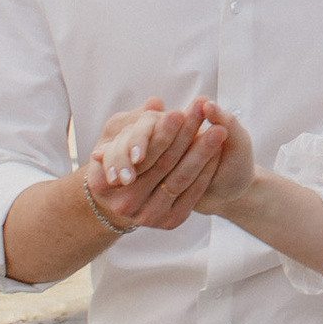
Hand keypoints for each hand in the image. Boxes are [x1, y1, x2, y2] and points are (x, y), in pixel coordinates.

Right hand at [87, 99, 238, 230]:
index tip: (178, 113)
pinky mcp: (170, 222)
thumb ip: (139, 122)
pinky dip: (206, 170)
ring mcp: (148, 215)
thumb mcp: (123, 141)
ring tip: (218, 129)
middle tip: (202, 112)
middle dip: (184, 135)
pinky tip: (219, 151)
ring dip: (201, 151)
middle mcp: (125, 202)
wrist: (131, 203)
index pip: (140, 152)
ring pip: (180, 176)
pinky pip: (192, 192)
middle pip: (162, 163)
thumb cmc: (126, 161)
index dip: (160, 133)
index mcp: (103, 181)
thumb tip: (155, 102)